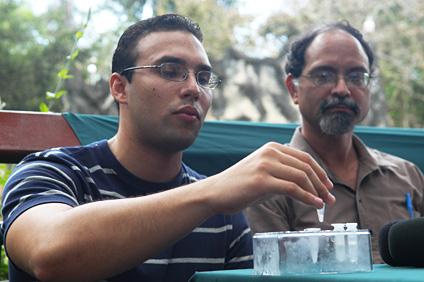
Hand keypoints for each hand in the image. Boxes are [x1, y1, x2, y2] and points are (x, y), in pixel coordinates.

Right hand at [204, 142, 334, 214]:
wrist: (215, 192)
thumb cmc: (239, 186)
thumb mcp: (264, 172)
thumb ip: (282, 172)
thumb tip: (307, 183)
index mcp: (272, 147)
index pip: (304, 158)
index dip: (321, 172)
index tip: (329, 186)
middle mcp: (270, 152)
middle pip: (306, 166)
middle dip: (322, 183)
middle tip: (331, 198)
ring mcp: (265, 165)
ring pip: (302, 176)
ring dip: (317, 191)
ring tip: (324, 204)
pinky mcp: (262, 180)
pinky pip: (292, 188)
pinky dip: (307, 197)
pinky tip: (315, 204)